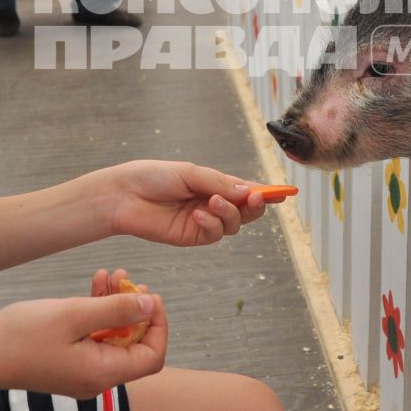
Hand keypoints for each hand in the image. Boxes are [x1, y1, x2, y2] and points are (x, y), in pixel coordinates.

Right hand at [0, 289, 165, 398]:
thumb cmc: (20, 335)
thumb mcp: (73, 314)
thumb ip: (116, 310)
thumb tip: (150, 305)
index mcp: (103, 373)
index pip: (152, 356)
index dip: (159, 324)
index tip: (150, 294)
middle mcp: (96, 379)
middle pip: (134, 345)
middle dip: (136, 309)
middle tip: (128, 278)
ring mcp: (81, 373)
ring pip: (113, 338)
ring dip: (115, 306)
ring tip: (110, 275)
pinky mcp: (66, 364)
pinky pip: (93, 339)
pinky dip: (97, 314)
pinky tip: (93, 286)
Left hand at [97, 160, 280, 247]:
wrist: (125, 195)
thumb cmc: (153, 177)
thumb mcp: (190, 173)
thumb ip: (219, 182)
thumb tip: (247, 191)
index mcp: (213, 184)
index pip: (245, 189)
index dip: (265, 192)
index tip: (285, 193)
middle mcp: (212, 203)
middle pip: (245, 211)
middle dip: (254, 205)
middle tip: (254, 197)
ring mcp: (204, 222)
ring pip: (233, 224)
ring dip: (229, 213)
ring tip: (212, 202)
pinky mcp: (192, 236)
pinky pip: (214, 234)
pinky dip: (211, 225)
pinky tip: (198, 215)